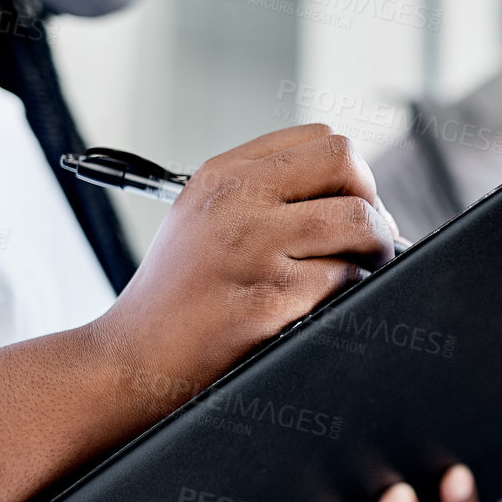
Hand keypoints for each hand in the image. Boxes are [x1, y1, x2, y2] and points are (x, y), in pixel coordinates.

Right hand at [93, 125, 397, 396]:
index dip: (351, 175)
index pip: (320, 140)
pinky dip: (351, 294)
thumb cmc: (176, 298)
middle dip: (373, 203)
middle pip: (346, 163)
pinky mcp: (268, 299)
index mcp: (222, 176)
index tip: (350, 208)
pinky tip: (323, 308)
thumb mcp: (204, 221)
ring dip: (374, 252)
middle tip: (367, 242)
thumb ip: (269, 196)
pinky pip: (346, 280)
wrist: (126, 361)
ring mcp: (251, 248)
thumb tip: (362, 198)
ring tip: (356, 274)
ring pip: (358, 223)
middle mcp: (235, 201)